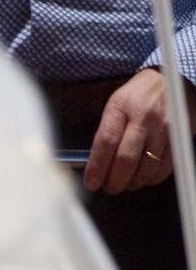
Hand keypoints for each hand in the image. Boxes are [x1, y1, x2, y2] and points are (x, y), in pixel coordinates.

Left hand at [83, 69, 192, 193]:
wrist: (169, 81)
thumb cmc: (137, 96)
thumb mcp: (116, 104)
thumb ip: (107, 131)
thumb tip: (95, 161)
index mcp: (120, 107)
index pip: (105, 142)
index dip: (97, 167)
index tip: (91, 182)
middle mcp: (142, 118)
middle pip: (126, 158)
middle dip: (115, 180)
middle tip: (109, 188)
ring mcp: (163, 128)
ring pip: (147, 167)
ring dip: (134, 182)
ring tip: (126, 184)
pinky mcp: (179, 137)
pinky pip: (166, 167)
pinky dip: (152, 178)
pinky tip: (144, 178)